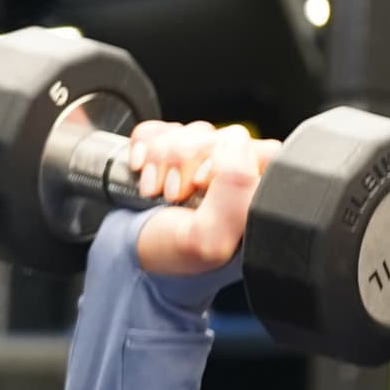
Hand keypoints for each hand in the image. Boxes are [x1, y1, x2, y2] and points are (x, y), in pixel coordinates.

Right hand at [127, 120, 275, 281]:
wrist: (129, 260)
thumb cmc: (174, 259)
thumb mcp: (209, 238)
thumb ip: (235, 190)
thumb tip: (234, 145)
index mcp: (255, 196)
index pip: (260, 150)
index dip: (227, 160)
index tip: (201, 185)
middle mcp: (233, 176)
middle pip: (218, 135)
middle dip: (184, 162)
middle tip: (175, 195)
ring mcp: (200, 162)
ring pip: (186, 132)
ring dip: (161, 160)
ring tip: (157, 191)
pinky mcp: (170, 153)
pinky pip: (158, 129)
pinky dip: (144, 147)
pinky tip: (143, 171)